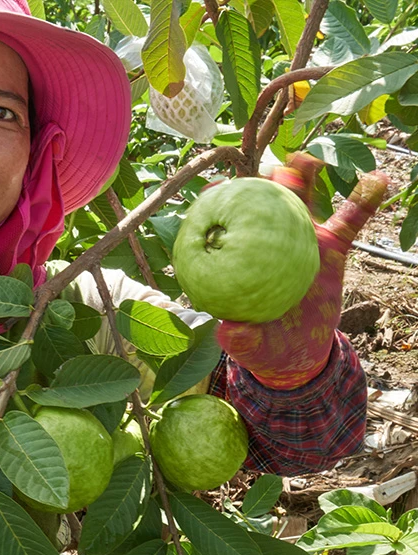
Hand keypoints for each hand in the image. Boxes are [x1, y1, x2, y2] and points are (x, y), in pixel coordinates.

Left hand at [216, 153, 387, 389]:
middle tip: (267, 168)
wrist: (297, 354)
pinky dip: (364, 201)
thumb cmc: (263, 346)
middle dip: (262, 179)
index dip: (218, 204)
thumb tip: (230, 330)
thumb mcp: (250, 347)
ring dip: (304, 175)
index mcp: (240, 260)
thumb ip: (239, 338)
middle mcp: (266, 243)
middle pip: (262, 203)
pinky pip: (350, 222)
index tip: (216, 189)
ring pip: (302, 200)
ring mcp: (300, 242)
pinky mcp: (332, 249)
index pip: (224, 227)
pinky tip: (378, 180)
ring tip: (308, 160)